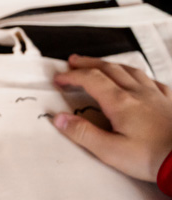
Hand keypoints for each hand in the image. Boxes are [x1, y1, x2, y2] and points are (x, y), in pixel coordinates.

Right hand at [53, 55, 171, 180]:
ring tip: (101, 65)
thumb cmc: (152, 157)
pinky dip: (139, 76)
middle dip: (88, 63)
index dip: (71, 76)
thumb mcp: (110, 150)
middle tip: (74, 62)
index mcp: (120, 102)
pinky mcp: (169, 103)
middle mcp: (137, 93)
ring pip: (130, 70)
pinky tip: (139, 79)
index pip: (90, 79)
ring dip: (111, 65)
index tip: (59, 78)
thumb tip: (60, 119)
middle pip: (108, 69)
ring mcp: (155, 96)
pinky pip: (153, 81)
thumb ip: (82, 133)